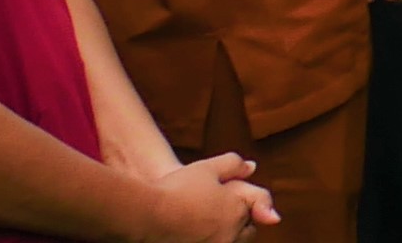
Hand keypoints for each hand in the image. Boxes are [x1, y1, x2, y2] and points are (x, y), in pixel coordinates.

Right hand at [145, 158, 275, 239]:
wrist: (144, 214)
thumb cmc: (176, 189)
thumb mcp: (208, 168)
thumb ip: (234, 165)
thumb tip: (252, 167)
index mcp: (238, 211)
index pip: (257, 211)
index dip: (247, 204)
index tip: (232, 202)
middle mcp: (230, 235)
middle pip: (246, 232)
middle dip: (239, 222)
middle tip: (219, 214)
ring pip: (230, 242)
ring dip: (223, 234)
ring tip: (203, 223)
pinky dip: (207, 240)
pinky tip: (190, 233)